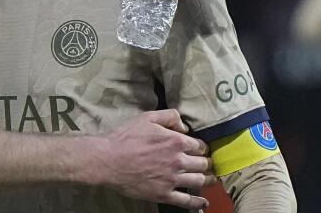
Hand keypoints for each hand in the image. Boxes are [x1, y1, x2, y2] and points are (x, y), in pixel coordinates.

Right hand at [101, 110, 215, 208]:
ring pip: (199, 181)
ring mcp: (172, 179)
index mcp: (176, 142)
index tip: (200, 149)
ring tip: (211, 179)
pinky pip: (187, 201)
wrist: (109, 160)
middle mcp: (179, 161)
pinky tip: (204, 203)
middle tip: (208, 164)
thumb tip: (184, 126)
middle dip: (207, 163)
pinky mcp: (164, 194)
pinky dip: (198, 202)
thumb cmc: (126, 137)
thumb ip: (169, 116)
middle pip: (203, 164)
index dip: (201, 147)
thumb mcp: (147, 117)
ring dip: (208, 180)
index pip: (200, 146)